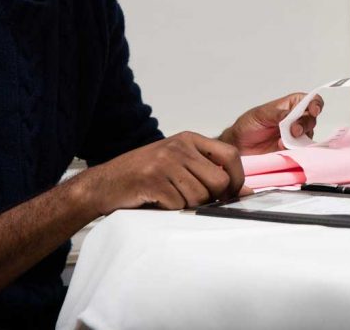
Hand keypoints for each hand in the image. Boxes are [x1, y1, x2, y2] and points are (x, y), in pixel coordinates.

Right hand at [78, 132, 243, 213]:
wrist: (103, 184)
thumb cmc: (144, 176)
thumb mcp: (179, 164)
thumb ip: (210, 172)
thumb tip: (246, 191)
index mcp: (189, 139)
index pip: (230, 155)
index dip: (237, 178)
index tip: (232, 192)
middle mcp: (179, 147)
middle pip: (219, 181)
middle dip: (212, 198)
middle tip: (195, 200)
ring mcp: (165, 162)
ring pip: (200, 197)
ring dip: (188, 205)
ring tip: (171, 198)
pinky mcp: (153, 181)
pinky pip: (179, 205)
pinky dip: (171, 210)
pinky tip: (158, 201)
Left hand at [218, 92, 323, 154]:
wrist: (239, 145)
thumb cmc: (248, 125)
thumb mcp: (261, 114)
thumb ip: (279, 114)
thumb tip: (291, 115)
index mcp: (292, 105)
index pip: (311, 100)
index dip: (316, 104)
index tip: (313, 110)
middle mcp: (297, 119)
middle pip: (312, 119)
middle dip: (305, 124)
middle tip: (294, 130)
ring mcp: (296, 135)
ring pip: (309, 135)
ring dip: (299, 138)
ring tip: (283, 141)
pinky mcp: (293, 149)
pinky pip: (301, 149)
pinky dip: (294, 149)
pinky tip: (282, 147)